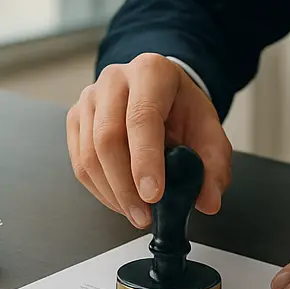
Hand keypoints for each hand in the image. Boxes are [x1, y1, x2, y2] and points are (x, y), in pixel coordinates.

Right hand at [66, 53, 232, 227]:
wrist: (162, 95)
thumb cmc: (182, 110)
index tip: (153, 195)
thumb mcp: (210, 133)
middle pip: (108, 137)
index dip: (145, 160)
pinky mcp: (76, 119)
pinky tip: (120, 201)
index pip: (142, 117)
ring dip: (112, 193)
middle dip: (125, 186)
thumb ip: (214, 166)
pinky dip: (99, 190)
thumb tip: (209, 202)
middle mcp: (114, 79)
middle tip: (144, 216)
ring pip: (89, 154)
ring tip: (135, 213)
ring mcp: (89, 98)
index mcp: (151, 72)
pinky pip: (79, 163)